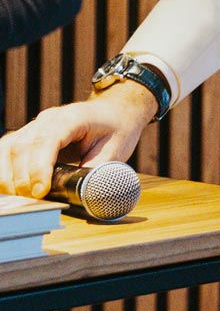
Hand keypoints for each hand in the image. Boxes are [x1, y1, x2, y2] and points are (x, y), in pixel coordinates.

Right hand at [0, 86, 155, 198]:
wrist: (116, 110)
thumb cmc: (118, 129)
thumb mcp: (115, 151)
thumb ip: (95, 171)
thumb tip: (79, 194)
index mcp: (74, 117)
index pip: (48, 140)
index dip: (39, 167)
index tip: (40, 192)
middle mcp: (49, 118)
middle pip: (22, 145)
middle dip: (22, 177)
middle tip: (32, 200)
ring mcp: (36, 124)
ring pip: (8, 147)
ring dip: (8, 175)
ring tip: (20, 197)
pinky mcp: (28, 134)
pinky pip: (6, 149)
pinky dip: (4, 169)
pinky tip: (10, 187)